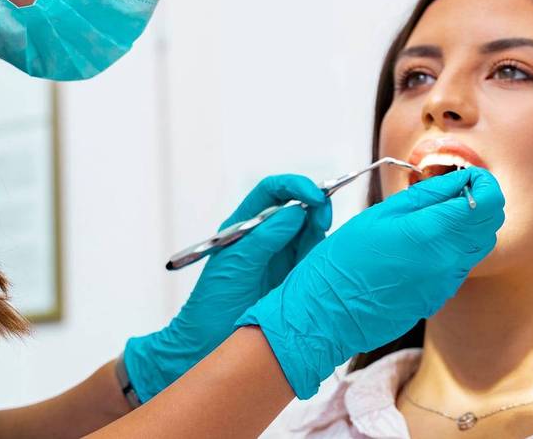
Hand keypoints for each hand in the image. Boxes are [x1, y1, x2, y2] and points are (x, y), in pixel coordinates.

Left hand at [123, 174, 331, 400]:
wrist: (206, 345)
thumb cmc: (211, 304)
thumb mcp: (234, 266)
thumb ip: (263, 239)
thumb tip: (294, 212)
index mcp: (244, 227)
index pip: (272, 193)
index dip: (294, 186)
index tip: (314, 194)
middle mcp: (265, 238)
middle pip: (297, 208)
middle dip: (315, 205)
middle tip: (325, 217)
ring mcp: (281, 258)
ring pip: (311, 232)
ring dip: (321, 230)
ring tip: (323, 242)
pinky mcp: (295, 279)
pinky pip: (316, 259)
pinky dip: (325, 255)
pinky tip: (327, 262)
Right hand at [237, 167, 504, 398]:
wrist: (327, 315)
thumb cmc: (344, 260)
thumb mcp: (380, 214)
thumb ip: (426, 195)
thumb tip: (460, 179)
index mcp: (432, 233)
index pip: (488, 202)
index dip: (483, 182)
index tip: (466, 175)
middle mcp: (448, 261)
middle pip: (490, 224)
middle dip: (477, 202)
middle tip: (448, 192)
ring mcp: (445, 284)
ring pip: (477, 246)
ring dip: (465, 226)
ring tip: (431, 217)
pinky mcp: (438, 298)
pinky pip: (459, 266)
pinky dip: (451, 249)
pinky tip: (420, 245)